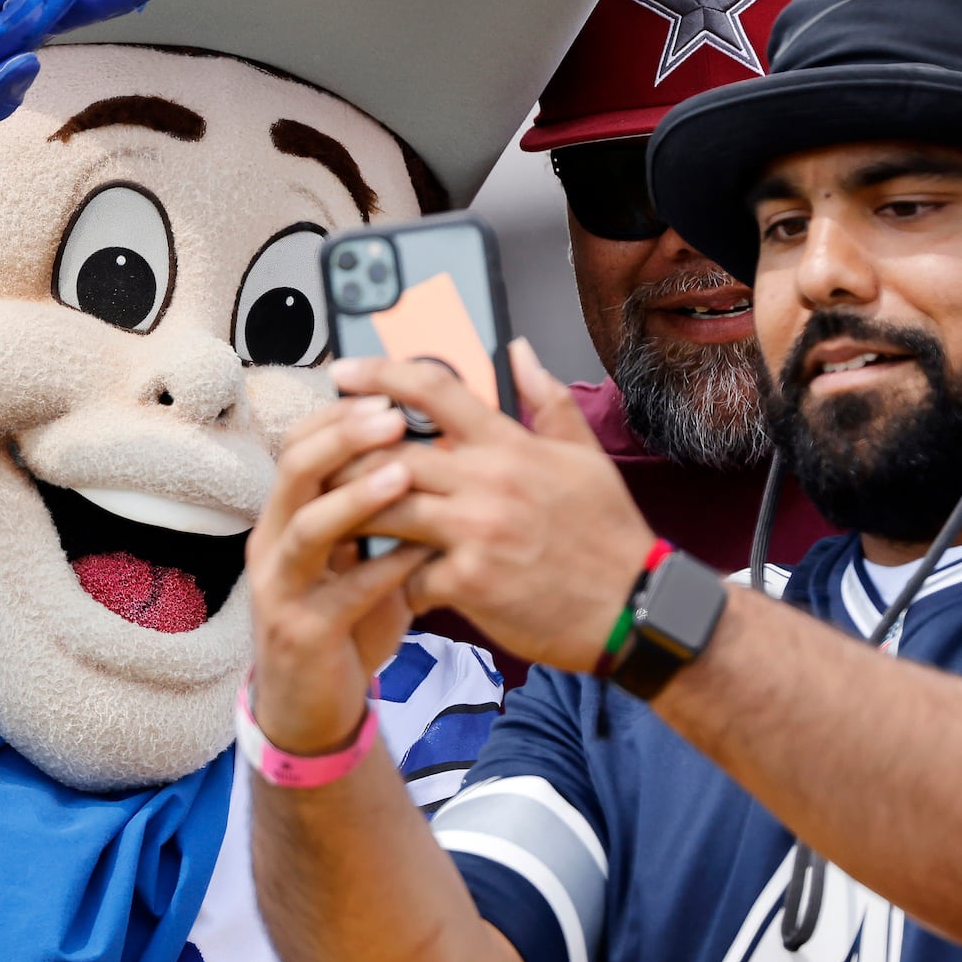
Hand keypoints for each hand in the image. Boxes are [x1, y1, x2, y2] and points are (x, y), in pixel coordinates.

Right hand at [247, 396, 429, 754]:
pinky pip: (341, 594)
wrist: (314, 706)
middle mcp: (272, 543)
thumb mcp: (358, 554)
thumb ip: (380, 509)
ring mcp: (281, 589)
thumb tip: (430, 448)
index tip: (386, 392)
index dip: (337, 413)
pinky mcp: (301, 633)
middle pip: (294, 470)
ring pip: (306, 528)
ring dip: (355, 497)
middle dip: (343, 437)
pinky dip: (384, 571)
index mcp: (286, 515)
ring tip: (403, 473)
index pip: (299, 443)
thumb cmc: (345, 620)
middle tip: (393, 416)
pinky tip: (424, 557)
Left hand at [330, 340, 656, 670]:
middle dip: (347, 458)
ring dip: (359, 518)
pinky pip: (409, 576)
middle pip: (391, 453)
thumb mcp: (586, 458)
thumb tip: (518, 352)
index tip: (344, 372)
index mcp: (512, 445)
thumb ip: (547, 401)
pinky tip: (398, 584)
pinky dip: (398, 581)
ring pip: (387, 511)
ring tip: (343, 522)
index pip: (435, 389)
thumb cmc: (609, 536)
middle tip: (324, 464)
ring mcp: (477, 532)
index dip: (380, 374)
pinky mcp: (471, 583)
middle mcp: (490, 481)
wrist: (637, 608)